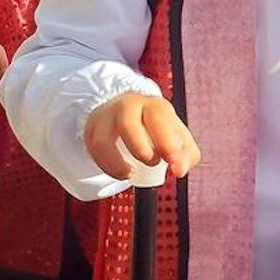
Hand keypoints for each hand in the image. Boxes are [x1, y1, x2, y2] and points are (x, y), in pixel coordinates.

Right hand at [84, 93, 200, 180]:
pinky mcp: (94, 131)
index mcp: (155, 106)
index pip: (160, 118)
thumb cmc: (154, 128)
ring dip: (119, 162)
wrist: (123, 115)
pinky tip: (123, 173)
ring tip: (133, 172)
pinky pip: (96, 150)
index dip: (167, 144)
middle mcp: (130, 107)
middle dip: (141, 149)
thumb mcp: (175, 137)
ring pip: (104, 139)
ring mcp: (108, 118)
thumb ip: (185, 154)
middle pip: (128, 123)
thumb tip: (180, 170)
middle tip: (154, 163)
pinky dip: (109, 166)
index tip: (175, 166)